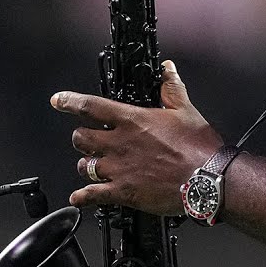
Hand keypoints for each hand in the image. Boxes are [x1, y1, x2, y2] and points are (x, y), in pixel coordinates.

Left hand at [51, 59, 222, 213]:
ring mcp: (119, 169)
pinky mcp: (123, 192)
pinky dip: (83, 196)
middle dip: (80, 137)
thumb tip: (167, 69)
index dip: (70, 102)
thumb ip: (171, 88)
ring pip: (84, 165)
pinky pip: (92, 194)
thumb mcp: (186, 110)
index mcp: (133, 121)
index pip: (92, 106)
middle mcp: (120, 144)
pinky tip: (79, 197)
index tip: (59, 100)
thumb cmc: (198, 147)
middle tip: (85, 138)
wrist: (207, 179)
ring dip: (85, 164)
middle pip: (81, 137)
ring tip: (91, 165)